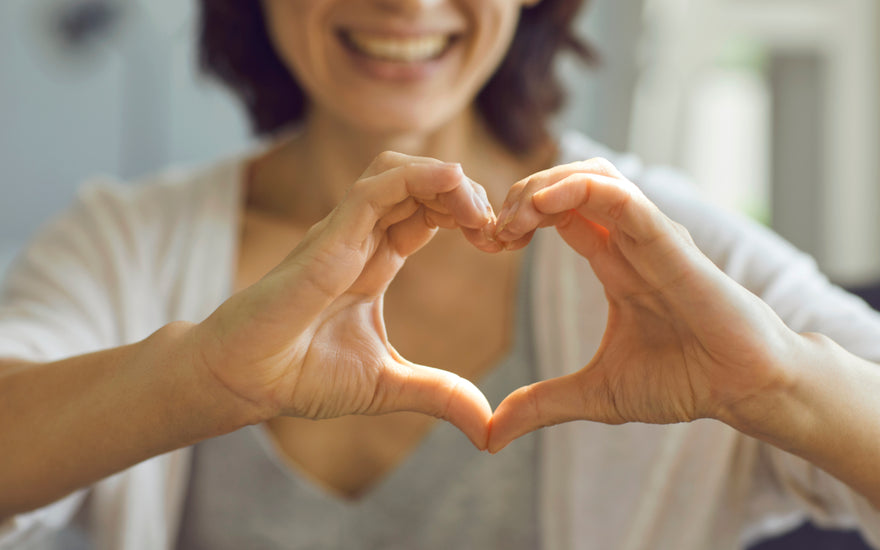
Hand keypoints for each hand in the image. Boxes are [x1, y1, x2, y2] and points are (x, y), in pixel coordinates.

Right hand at [192, 152, 497, 448]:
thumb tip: (488, 428)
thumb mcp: (388, 385)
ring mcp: (343, 233)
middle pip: (421, 184)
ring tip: (479, 212)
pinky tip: (453, 184)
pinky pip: (375, 188)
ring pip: (398, 172)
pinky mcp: (328, 238)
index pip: (429, 213)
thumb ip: (439, 394)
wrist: (244, 381)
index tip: (501, 243)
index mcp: (376, 262)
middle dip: (467, 194)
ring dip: (446, 180)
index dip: (468, 216)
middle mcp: (362, 239)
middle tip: (499, 229)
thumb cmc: (300, 376)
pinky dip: (418, 177)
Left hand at [488, 158, 796, 451]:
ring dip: (543, 186)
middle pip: (568, 183)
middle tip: (491, 231)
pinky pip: (622, 199)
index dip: (517, 218)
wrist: (744, 391)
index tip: (486, 243)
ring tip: (512, 218)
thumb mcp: (595, 394)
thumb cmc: (684, 381)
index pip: (558, 213)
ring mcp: (650, 237)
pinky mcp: (670, 244)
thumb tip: (489, 436)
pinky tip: (542, 205)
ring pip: (593, 177)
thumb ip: (541, 405)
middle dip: (520, 194)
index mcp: (613, 262)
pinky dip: (579, 190)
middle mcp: (629, 241)